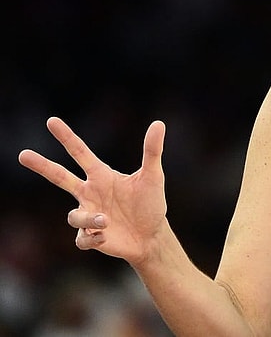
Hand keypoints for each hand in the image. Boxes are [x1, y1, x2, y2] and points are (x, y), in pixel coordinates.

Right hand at [18, 117, 167, 265]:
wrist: (152, 236)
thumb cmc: (151, 204)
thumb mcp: (153, 176)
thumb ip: (152, 151)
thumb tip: (159, 123)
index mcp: (101, 176)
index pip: (80, 152)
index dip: (66, 137)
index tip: (52, 121)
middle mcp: (90, 193)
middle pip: (59, 177)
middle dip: (42, 166)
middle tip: (23, 154)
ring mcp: (88, 215)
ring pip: (74, 216)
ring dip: (89, 219)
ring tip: (106, 221)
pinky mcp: (91, 237)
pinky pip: (82, 238)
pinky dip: (92, 238)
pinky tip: (105, 236)